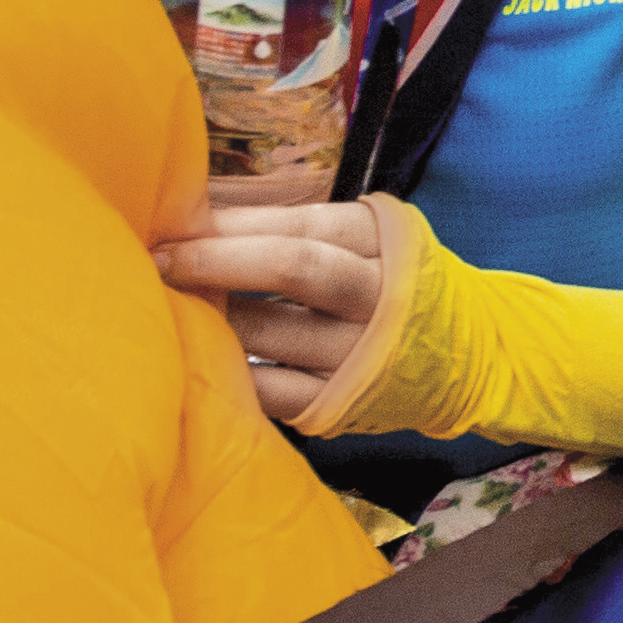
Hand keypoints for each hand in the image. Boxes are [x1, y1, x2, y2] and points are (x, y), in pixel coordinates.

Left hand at [154, 185, 404, 422]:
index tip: (174, 223)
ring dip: (211, 316)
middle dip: (216, 261)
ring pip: (269, 332)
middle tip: (159, 261)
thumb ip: (290, 227)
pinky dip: (226, 370)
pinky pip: (267, 390)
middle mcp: (376, 296)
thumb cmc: (386, 282)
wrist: (463, 355)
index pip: (299, 224)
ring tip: (170, 304)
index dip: (233, 224)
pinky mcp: (335, 406)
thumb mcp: (361, 239)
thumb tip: (195, 215)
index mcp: (380, 242)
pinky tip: (198, 354)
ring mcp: (357, 356)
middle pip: (292, 268)